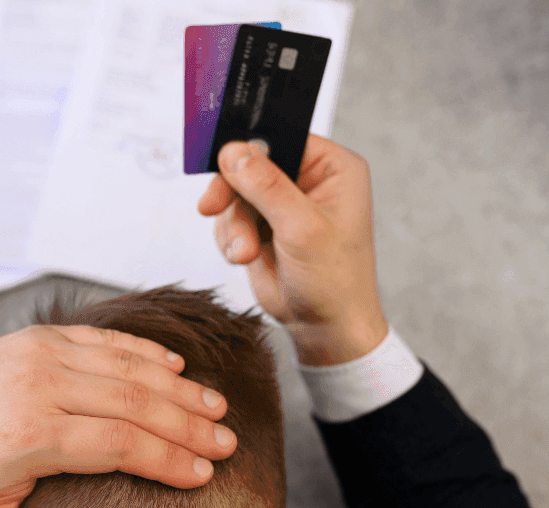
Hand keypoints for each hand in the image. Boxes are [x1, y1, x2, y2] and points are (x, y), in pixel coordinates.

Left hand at [0, 324, 237, 507]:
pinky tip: (175, 366)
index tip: (203, 475)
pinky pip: (104, 339)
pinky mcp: (42, 336)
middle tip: (226, 443)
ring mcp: (42, 354)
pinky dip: (144, 352)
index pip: (120, 444)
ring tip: (216, 407)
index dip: (168, 460)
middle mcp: (41, 387)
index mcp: (30, 435)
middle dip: (188, 424)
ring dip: (178, 387)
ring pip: (127, 367)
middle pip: (134, 402)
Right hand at [197, 134, 388, 365]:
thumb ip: (266, 187)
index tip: (222, 162)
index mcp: (332, 168)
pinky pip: (229, 219)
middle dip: (232, 193)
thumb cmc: (335, 281)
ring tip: (246, 252)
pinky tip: (244, 256)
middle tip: (213, 207)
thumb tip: (234, 152)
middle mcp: (307, 182)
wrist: (324, 328)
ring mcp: (282, 206)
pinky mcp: (262, 228)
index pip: (282, 138)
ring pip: (234, 194)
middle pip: (249, 165)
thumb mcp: (302, 228)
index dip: (250, 148)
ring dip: (232, 224)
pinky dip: (228, 238)